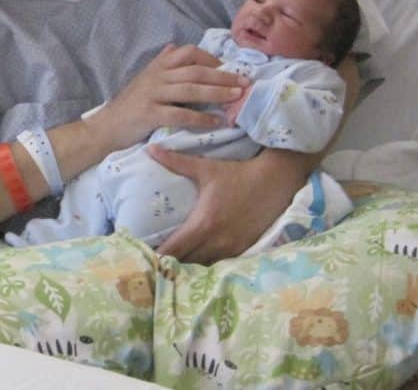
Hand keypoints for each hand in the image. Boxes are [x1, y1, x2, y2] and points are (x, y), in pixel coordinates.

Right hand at [85, 44, 246, 152]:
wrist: (105, 127)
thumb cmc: (128, 105)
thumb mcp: (143, 79)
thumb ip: (160, 63)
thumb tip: (173, 46)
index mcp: (157, 67)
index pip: (188, 52)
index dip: (211, 58)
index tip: (228, 67)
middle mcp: (156, 77)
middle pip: (195, 71)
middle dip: (223, 76)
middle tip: (245, 82)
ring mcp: (152, 95)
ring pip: (191, 90)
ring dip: (217, 93)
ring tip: (237, 97)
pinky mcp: (149, 114)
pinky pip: (180, 114)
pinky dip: (200, 119)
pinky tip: (215, 122)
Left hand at [149, 144, 306, 262]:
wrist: (275, 181)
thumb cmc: (237, 174)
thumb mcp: (205, 168)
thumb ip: (175, 161)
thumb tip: (151, 149)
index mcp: (203, 224)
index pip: (173, 250)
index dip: (157, 256)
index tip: (143, 257)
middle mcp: (216, 241)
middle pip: (185, 264)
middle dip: (169, 264)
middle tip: (154, 262)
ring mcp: (231, 248)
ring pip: (203, 267)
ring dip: (188, 267)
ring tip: (173, 264)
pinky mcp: (243, 250)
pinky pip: (220, 264)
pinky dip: (207, 265)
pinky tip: (198, 262)